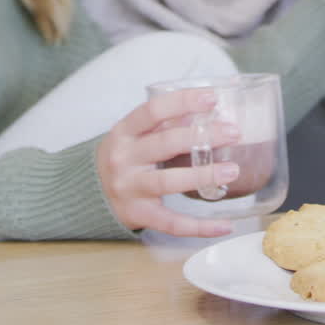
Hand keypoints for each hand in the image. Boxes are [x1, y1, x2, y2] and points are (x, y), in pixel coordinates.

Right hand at [95, 87, 240, 235]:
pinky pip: (171, 223)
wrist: (91, 191)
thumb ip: (166, 123)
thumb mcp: (135, 133)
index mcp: (124, 131)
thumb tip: (210, 110)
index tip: (212, 98)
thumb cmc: (125, 155)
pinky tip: (224, 225)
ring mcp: (129, 188)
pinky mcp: (138, 215)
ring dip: (203, 175)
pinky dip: (199, 227)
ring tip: (232, 170)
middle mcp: (124, 158)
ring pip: (169, 181)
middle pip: (165, 144)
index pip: (153, 110)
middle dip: (202, 137)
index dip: (183, 102)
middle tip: (233, 133)